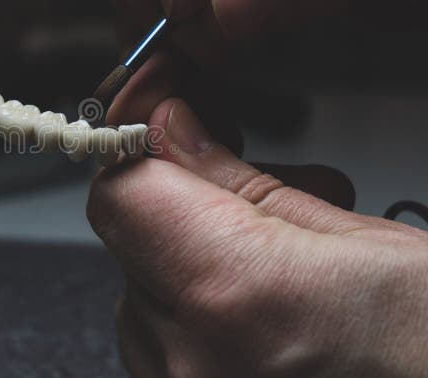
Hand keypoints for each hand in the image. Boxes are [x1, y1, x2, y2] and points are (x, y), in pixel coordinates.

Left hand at [87, 98, 427, 376]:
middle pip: (130, 241)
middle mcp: (188, 358)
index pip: (122, 195)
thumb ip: (244, 186)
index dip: (149, 157)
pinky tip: (260, 310)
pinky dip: (196, 312)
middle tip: (261, 204)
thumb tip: (173, 130)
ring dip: (195, 262)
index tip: (183, 140)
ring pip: (141, 291)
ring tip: (282, 269)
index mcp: (231, 295)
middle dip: (185, 207)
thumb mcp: (363, 243)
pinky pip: (159, 340)